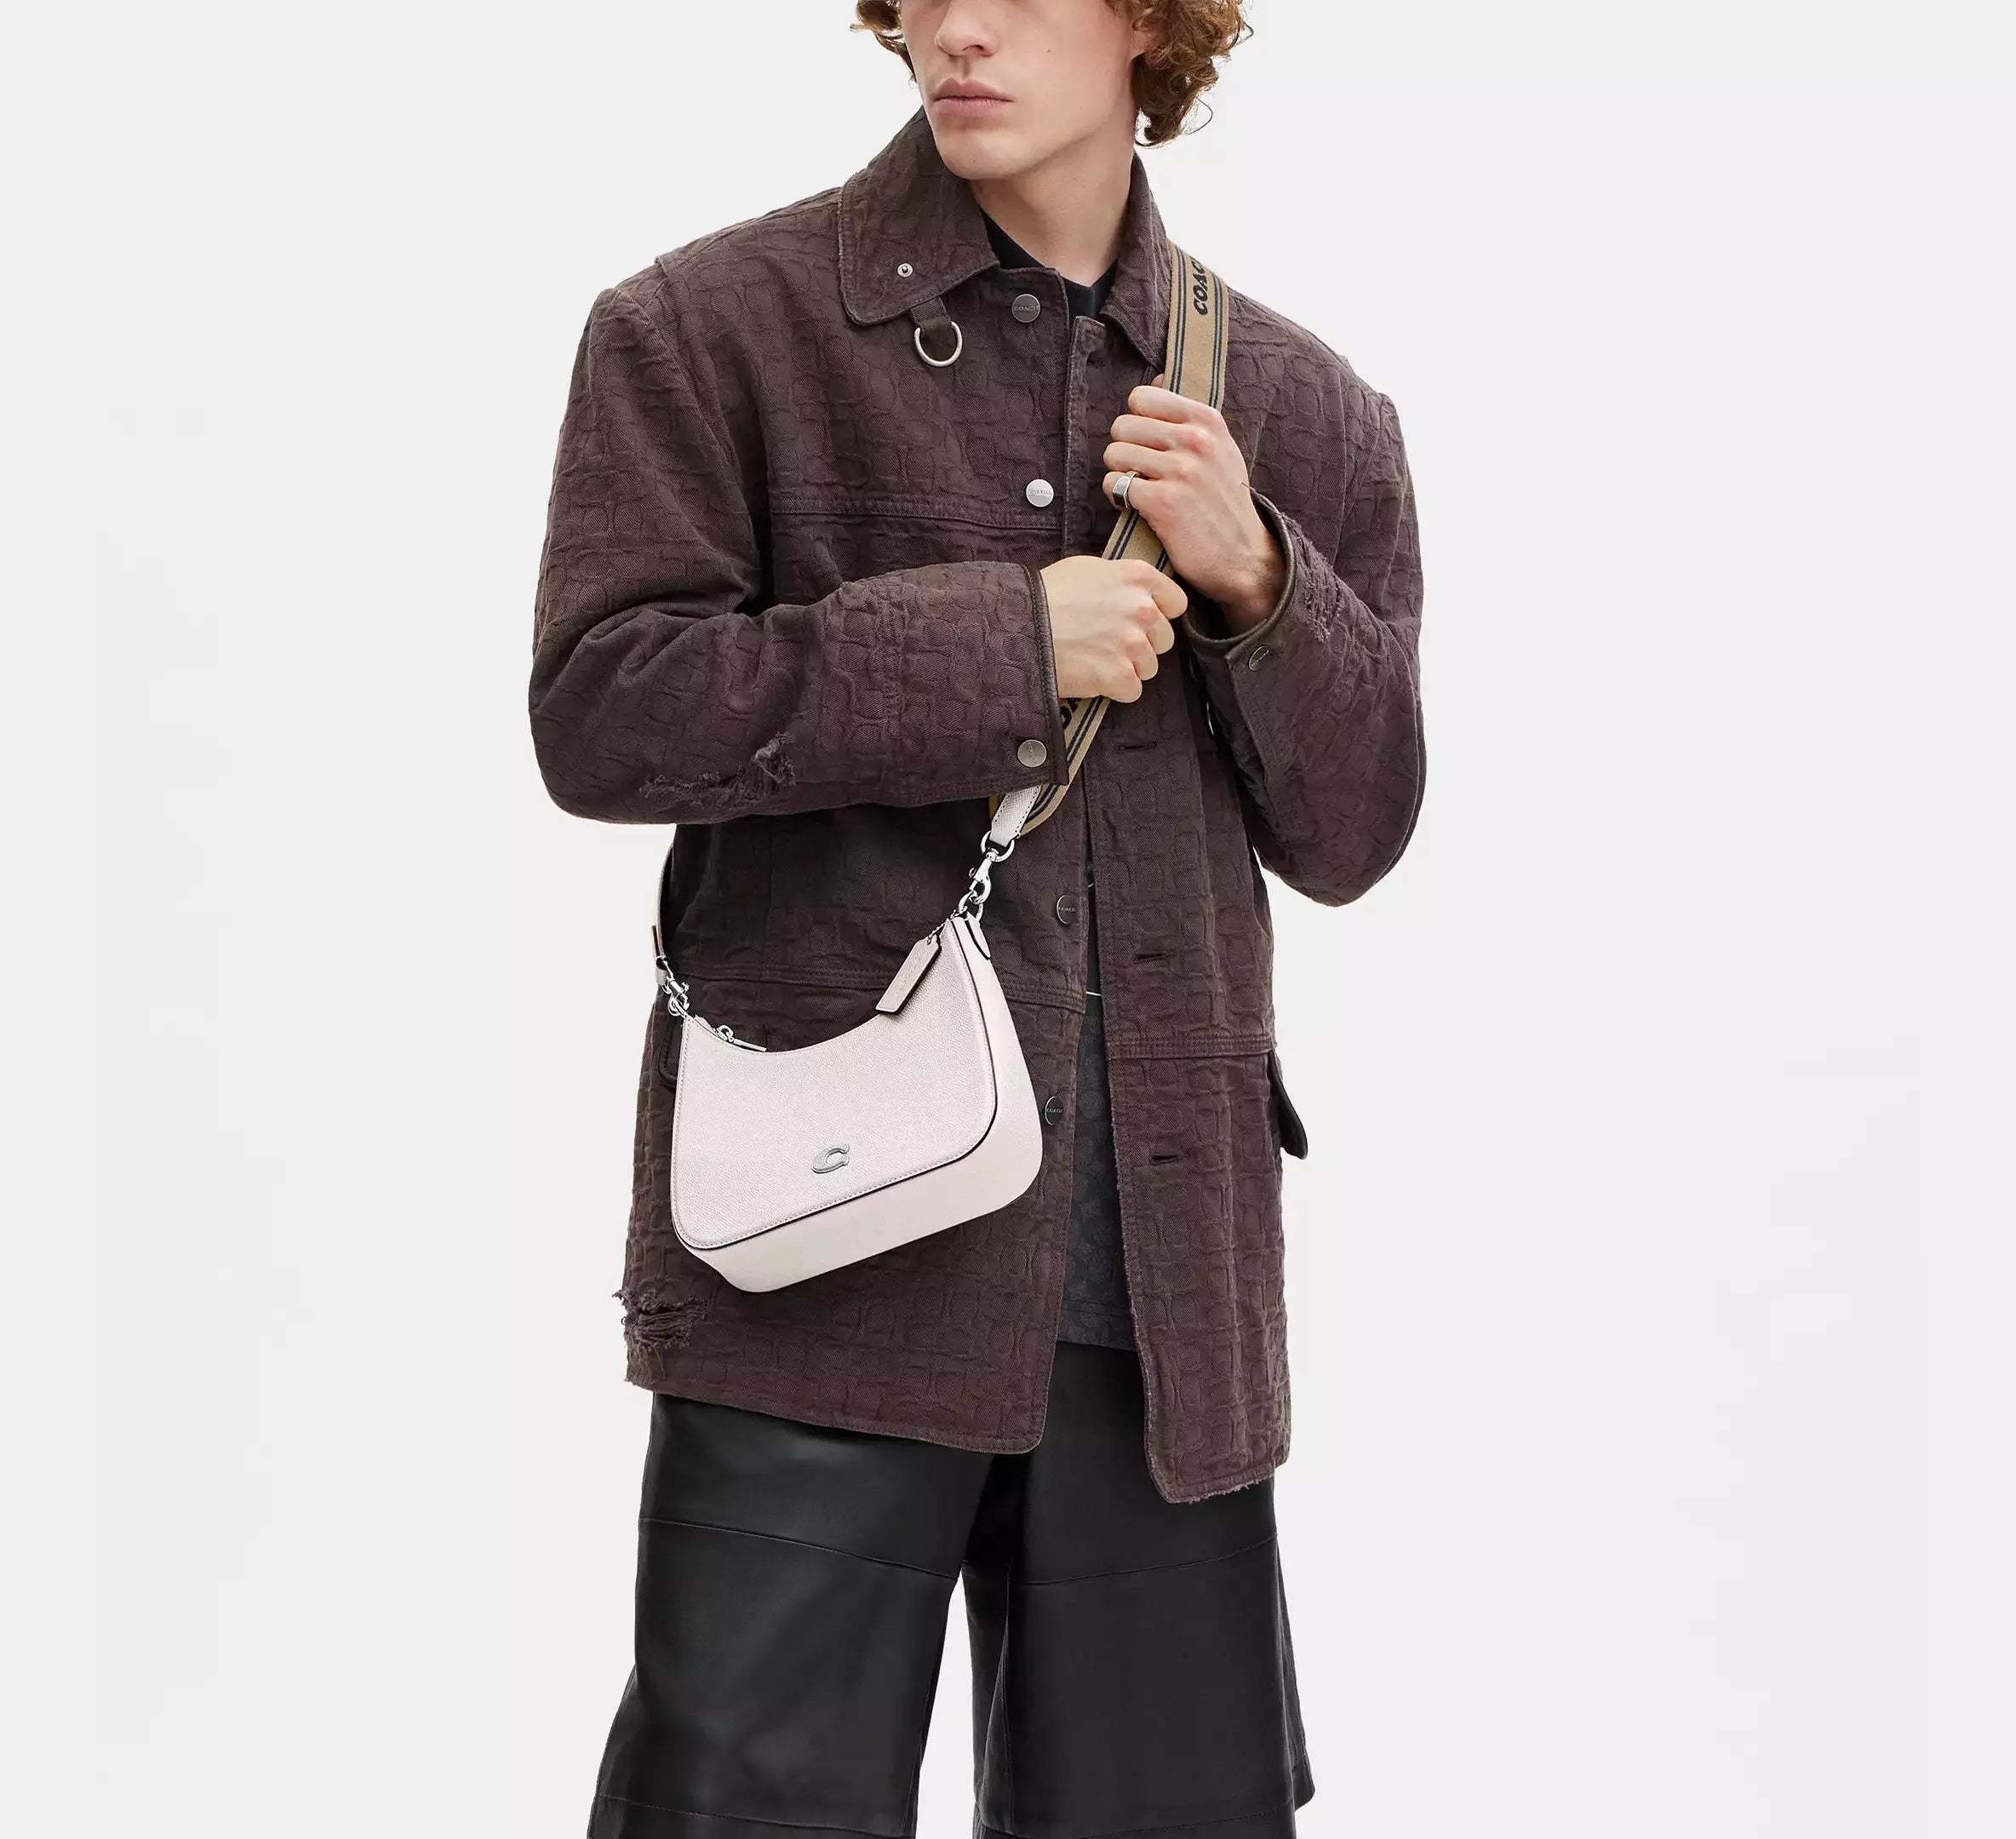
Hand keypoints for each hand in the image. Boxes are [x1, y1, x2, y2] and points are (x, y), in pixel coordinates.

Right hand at [1038, 554, 1187, 701]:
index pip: (1177, 603)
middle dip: (1143, 644)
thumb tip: (1135, 595)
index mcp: (1139, 577)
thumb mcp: (1090, 568)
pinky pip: (1133, 690)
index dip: (1160, 614)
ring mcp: (1132, 644)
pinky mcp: (1119, 675)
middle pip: (1164, 639)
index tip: (1143, 621)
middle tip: (1113, 643)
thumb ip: (1122, 580)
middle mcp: (1142, 609)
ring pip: (1149, 667)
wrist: (1020, 625)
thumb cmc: (1047, 594)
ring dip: (1128, 667)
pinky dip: (1115, 689)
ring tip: (1098, 659)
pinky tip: (1094, 675)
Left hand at [1103, 371, 1285, 630]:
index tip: (1146, 443)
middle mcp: (1196, 441)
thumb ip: (1188, 416)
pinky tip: (1134, 506)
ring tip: (1136, 488)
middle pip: (1122, 425)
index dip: (1136, 421)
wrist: (1242, 556)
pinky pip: (1115, 484)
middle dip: (1124, 448)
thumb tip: (1156, 379)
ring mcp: (1180, 471)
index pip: (1142, 397)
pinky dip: (1117, 496)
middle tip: (1139, 470)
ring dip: (1119, 473)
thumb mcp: (1220, 449)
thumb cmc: (1223, 502)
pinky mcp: (1164, 502)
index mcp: (1207, 421)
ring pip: (1115, 454)